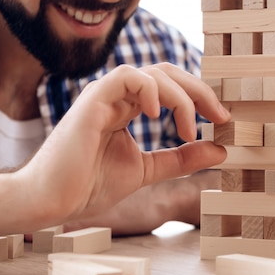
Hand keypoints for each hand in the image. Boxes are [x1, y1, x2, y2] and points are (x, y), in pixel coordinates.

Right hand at [18, 63, 230, 225]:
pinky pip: (127, 77)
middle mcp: (118, 96)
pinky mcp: (92, 101)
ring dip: (181, 97)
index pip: (172, 87)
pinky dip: (150, 90)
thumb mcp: (149, 170)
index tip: (222, 120)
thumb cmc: (89, 185)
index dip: (200, 98)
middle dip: (200, 91)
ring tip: (188, 130)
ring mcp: (105, 95)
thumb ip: (181, 158)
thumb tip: (219, 149)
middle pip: (169, 73)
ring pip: (154, 73)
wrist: (52, 201)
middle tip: (221, 117)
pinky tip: (157, 117)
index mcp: (129, 108)